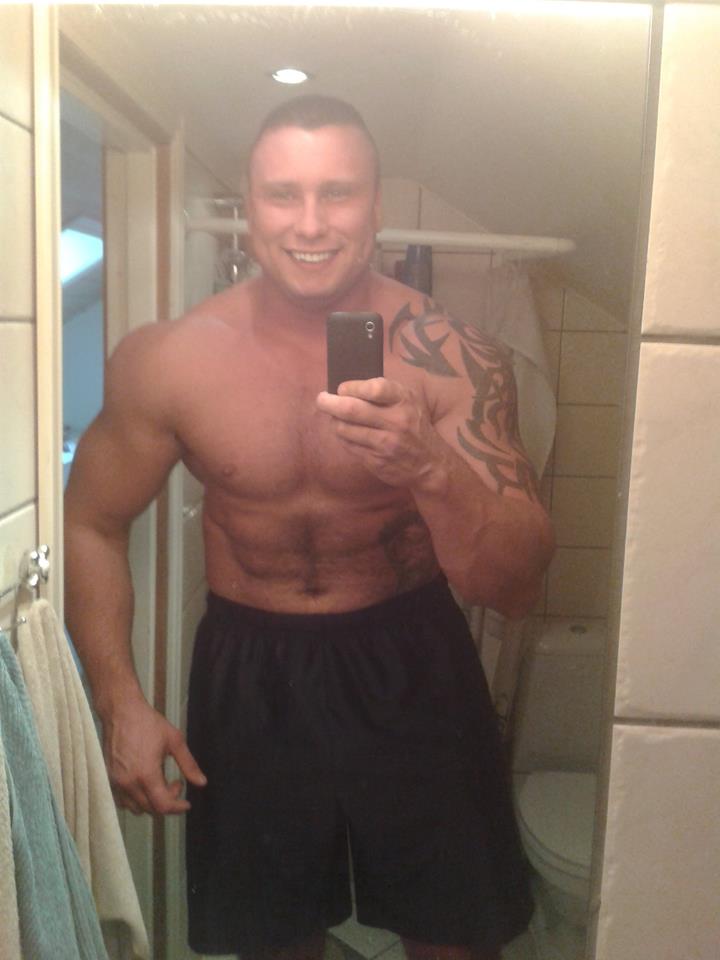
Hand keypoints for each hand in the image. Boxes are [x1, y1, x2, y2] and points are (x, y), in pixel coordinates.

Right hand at [101, 697, 205, 815]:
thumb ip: (188, 764)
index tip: (186, 803)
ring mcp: (115, 782)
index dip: (177, 808)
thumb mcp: (174, 741)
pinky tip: (144, 785)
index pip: (162, 806)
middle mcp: (128, 783)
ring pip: (135, 807)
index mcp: (146, 775)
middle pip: (150, 809)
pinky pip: (122, 800)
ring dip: (151, 803)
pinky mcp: (108, 778)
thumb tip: (202, 783)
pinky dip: (135, 800)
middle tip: (175, 784)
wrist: (121, 712)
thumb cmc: (149, 724)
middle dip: (167, 801)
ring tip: (160, 783)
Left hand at [316, 378, 444, 488]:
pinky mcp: (375, 461)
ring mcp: (385, 444)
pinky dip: (342, 436)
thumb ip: (385, 393)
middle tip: (321, 399)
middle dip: (329, 402)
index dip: (352, 387)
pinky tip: (346, 432)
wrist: (430, 464)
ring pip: (344, 429)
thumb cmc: (415, 426)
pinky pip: (349, 445)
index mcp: (404, 401)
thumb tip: (348, 387)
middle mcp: (396, 422)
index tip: (342, 388)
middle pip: (351, 409)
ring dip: (334, 421)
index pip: (374, 388)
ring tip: (334, 416)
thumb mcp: (409, 402)